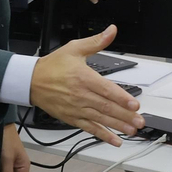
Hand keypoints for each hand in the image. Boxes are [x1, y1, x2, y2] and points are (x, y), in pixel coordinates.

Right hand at [29, 25, 143, 145]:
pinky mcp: (71, 118)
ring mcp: (76, 108)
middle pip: (106, 107)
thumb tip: (111, 31)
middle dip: (125, 116)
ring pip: (100, 119)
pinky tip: (115, 140)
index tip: (135, 105)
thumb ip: (96, 42)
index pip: (106, 89)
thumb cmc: (53, 66)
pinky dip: (103, 135)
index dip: (122, 98)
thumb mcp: (74, 48)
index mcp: (83, 77)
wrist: (31, 81)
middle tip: (140, 122)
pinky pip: (89, 128)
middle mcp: (80, 95)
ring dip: (118, 126)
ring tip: (132, 130)